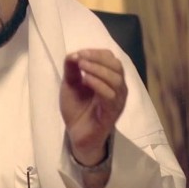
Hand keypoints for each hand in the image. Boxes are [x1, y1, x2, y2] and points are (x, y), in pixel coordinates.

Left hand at [60, 49, 126, 164]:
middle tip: (80, 59)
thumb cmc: (76, 109)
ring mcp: (117, 101)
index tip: (80, 53)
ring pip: (116, 80)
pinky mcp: (113, 113)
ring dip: (98, 70)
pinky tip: (85, 81)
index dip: (97, 53)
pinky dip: (98, 85)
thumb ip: (72, 69)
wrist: (76, 134)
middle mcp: (118, 88)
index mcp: (109, 79)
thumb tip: (73, 53)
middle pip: (117, 66)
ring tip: (82, 68)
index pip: (111, 59)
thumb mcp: (70, 84)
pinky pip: (111, 96)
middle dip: (98, 59)